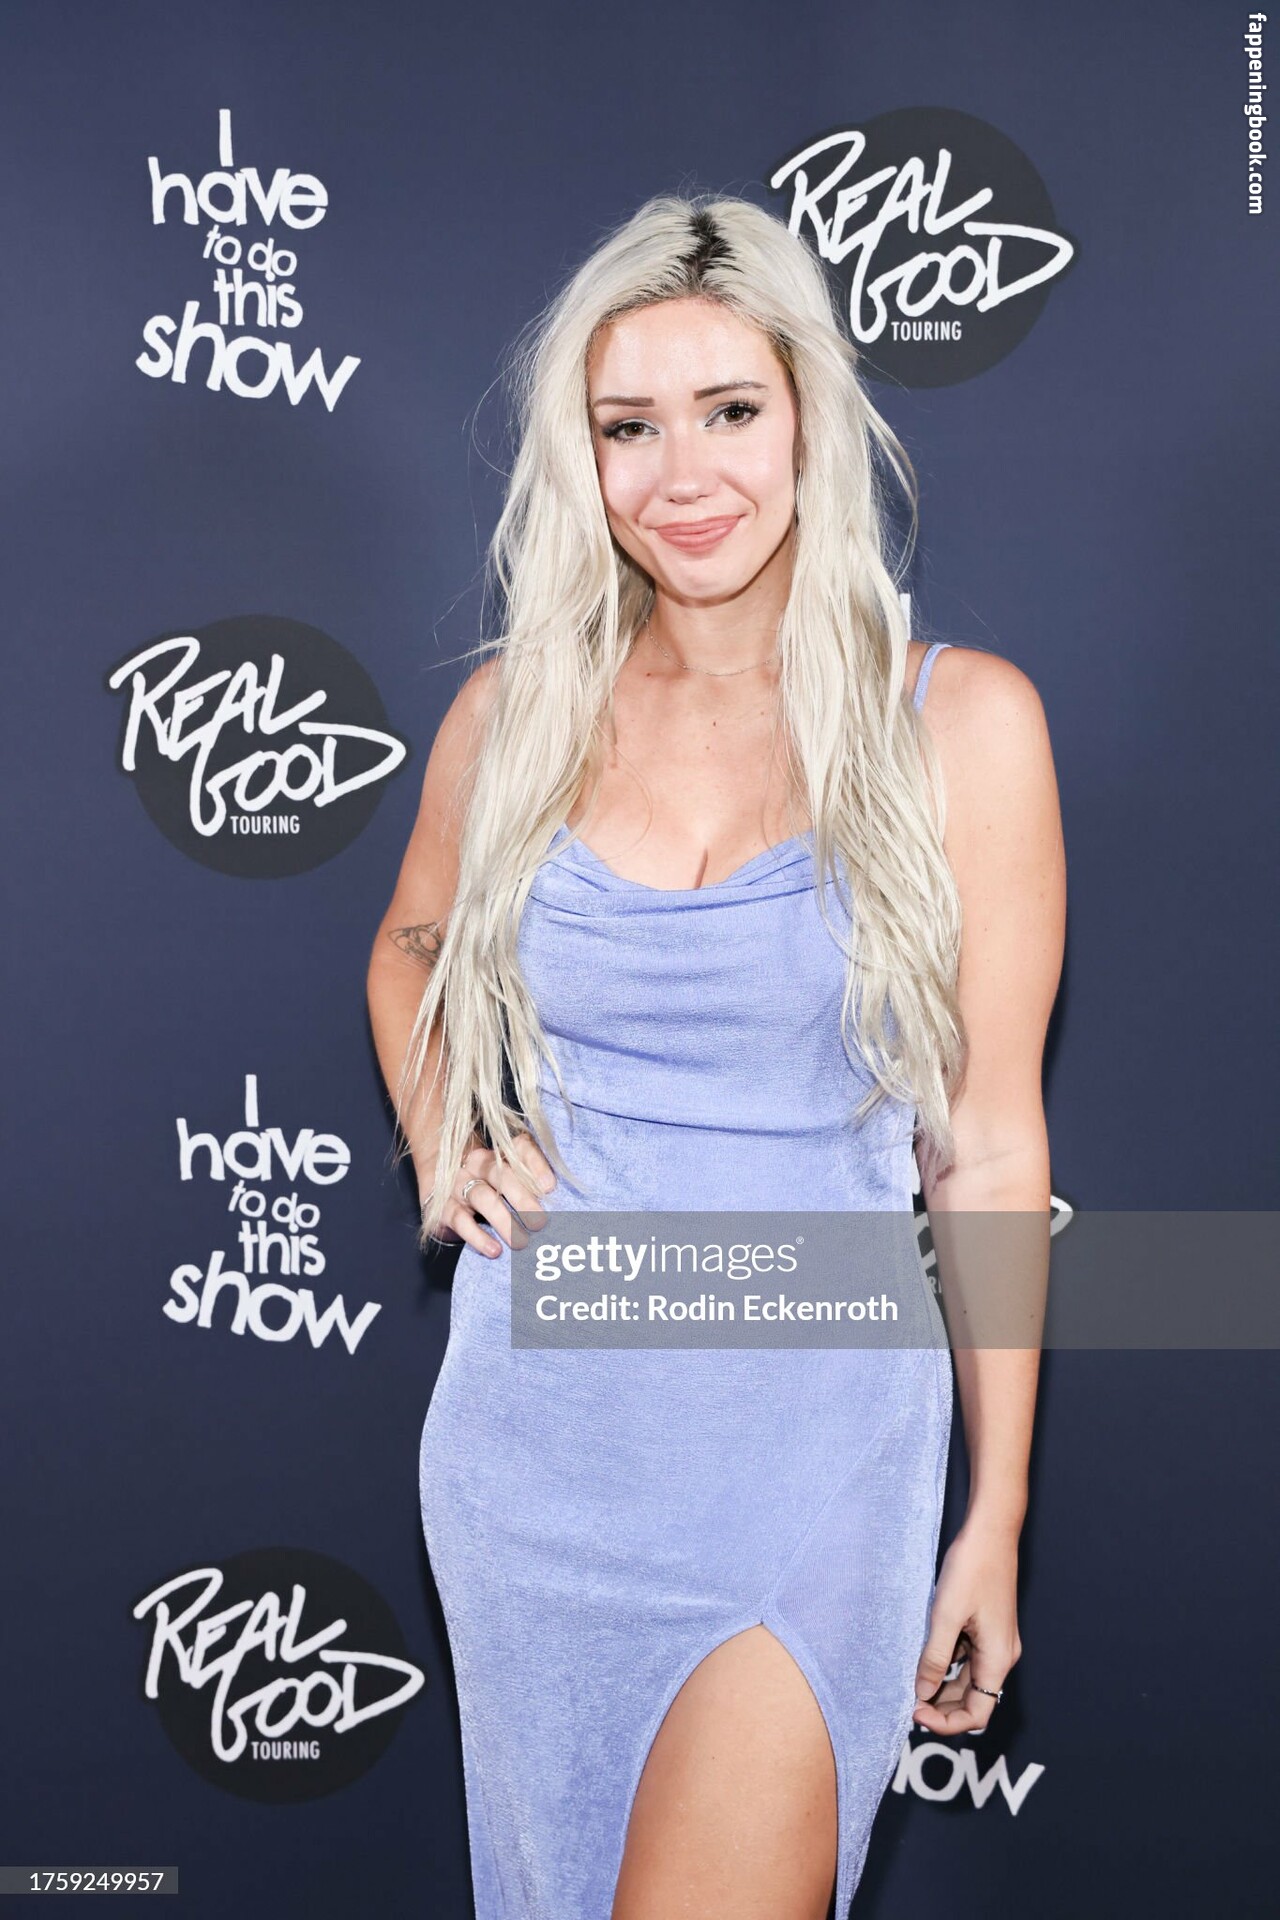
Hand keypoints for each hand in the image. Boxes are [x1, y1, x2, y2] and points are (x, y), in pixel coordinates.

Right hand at [429, 1131, 556, 1258]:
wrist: (437, 1184)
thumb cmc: (486, 1186)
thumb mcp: (505, 1180)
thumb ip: (529, 1184)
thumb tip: (558, 1204)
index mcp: (499, 1153)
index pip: (521, 1148)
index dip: (536, 1165)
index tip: (550, 1187)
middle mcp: (478, 1164)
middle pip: (502, 1175)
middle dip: (522, 1198)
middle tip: (540, 1221)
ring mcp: (458, 1184)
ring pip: (483, 1198)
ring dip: (504, 1220)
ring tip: (521, 1242)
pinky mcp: (443, 1207)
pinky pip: (460, 1221)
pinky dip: (478, 1237)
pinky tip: (494, 1250)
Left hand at [912, 1516, 1021, 1735]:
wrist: (991, 1531)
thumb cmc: (972, 1568)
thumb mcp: (945, 1615)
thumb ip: (934, 1658)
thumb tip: (923, 1693)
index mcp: (997, 1659)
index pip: (977, 1714)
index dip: (946, 1723)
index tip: (915, 1712)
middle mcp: (1001, 1656)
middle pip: (973, 1700)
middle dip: (942, 1707)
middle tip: (908, 1700)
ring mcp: (995, 1642)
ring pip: (969, 1680)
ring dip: (943, 1687)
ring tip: (911, 1681)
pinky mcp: (987, 1628)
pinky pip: (967, 1658)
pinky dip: (947, 1664)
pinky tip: (924, 1656)